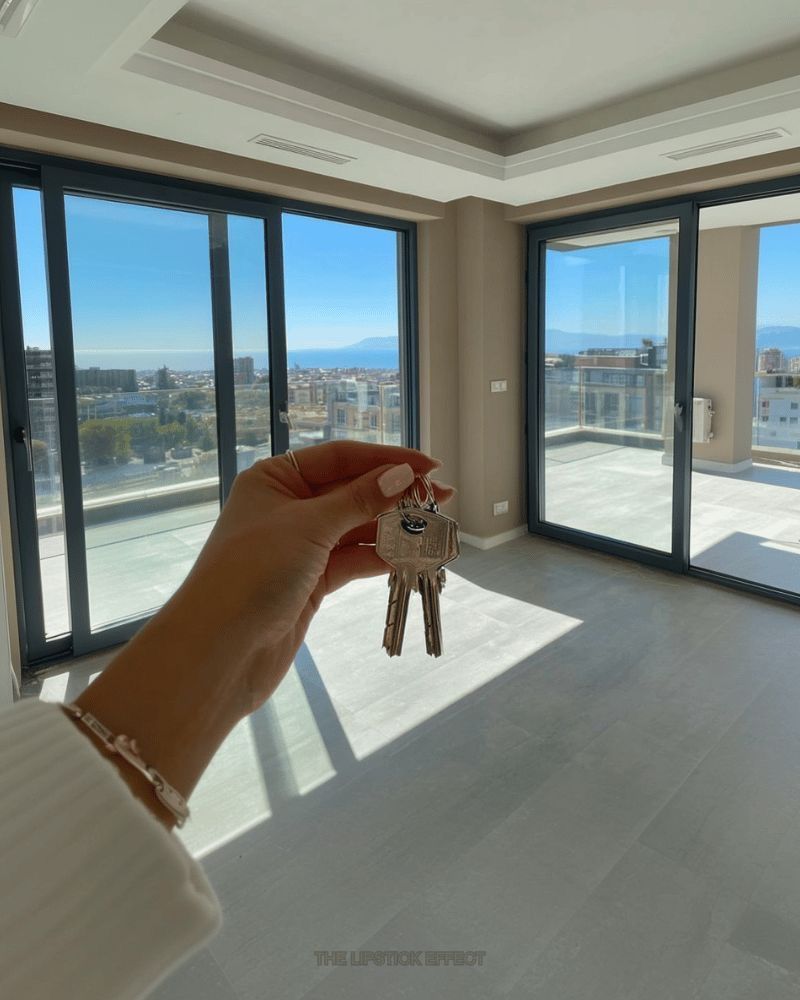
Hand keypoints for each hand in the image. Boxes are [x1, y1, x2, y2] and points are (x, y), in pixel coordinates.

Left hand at [73, 441, 452, 823]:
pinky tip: (413, 554)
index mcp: (275, 479)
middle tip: (442, 498)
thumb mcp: (309, 527)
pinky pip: (353, 560)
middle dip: (395, 495)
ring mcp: (299, 546)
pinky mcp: (310, 582)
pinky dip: (382, 557)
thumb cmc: (252, 573)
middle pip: (351, 491)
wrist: (219, 651)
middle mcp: (286, 506)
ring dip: (394, 527)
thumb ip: (359, 500)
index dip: (386, 459)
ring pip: (356, 528)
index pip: (340, 457)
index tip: (429, 465)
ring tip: (436, 527)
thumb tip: (403, 474)